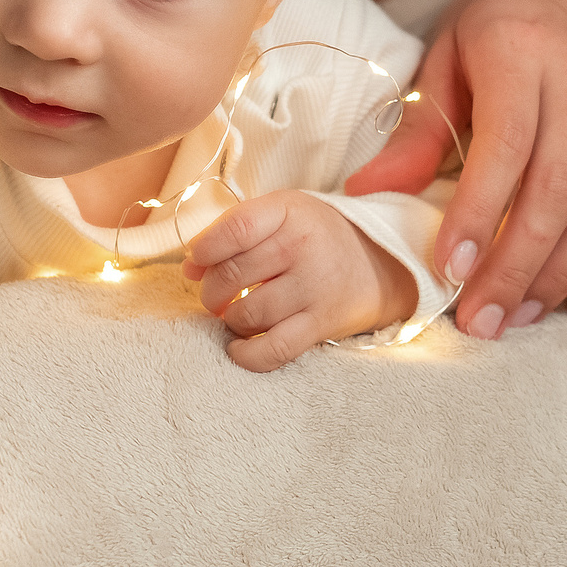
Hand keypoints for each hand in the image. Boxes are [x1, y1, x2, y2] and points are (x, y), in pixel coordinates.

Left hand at [184, 192, 416, 371]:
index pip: (232, 230)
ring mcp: (314, 288)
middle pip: (231, 275)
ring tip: (236, 313)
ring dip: (230, 320)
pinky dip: (246, 354)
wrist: (378, 263)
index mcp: (289, 212)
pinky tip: (238, 347)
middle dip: (211, 291)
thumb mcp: (279, 216)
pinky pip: (272, 350)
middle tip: (216, 295)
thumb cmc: (314, 236)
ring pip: (246, 314)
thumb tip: (188, 269)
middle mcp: (303, 247)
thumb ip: (231, 233)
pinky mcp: (321, 324)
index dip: (204, 251)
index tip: (198, 262)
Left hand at [343, 0, 566, 337]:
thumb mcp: (444, 61)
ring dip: (564, 273)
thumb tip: (367, 194)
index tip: (449, 271)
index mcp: (522, 50)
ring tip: (519, 316)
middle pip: (559, 188)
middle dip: (517, 265)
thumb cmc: (494, 29)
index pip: (507, 146)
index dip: (478, 215)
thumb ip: (417, 131)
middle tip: (480, 320)